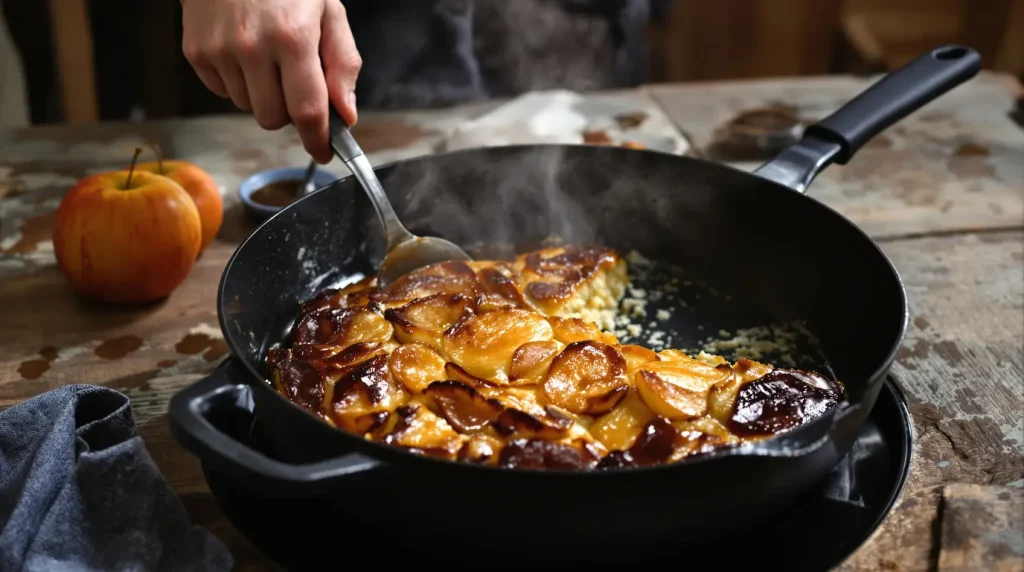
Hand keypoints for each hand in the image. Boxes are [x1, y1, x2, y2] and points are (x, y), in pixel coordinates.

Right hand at [181, 0, 361, 162]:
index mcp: (293, 38)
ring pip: (247, 107)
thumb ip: (343, 64)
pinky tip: (243, 52)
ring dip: (262, 95)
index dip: (317, 140)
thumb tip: (346, 114)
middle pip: (272, 119)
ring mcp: (219, 50)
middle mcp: (252, 47)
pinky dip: (237, 82)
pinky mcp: (195, 51)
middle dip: (288, 113)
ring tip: (267, 58)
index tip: (324, 152)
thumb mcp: (329, 10)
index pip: (307, 111)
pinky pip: (222, 92)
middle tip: (295, 84)